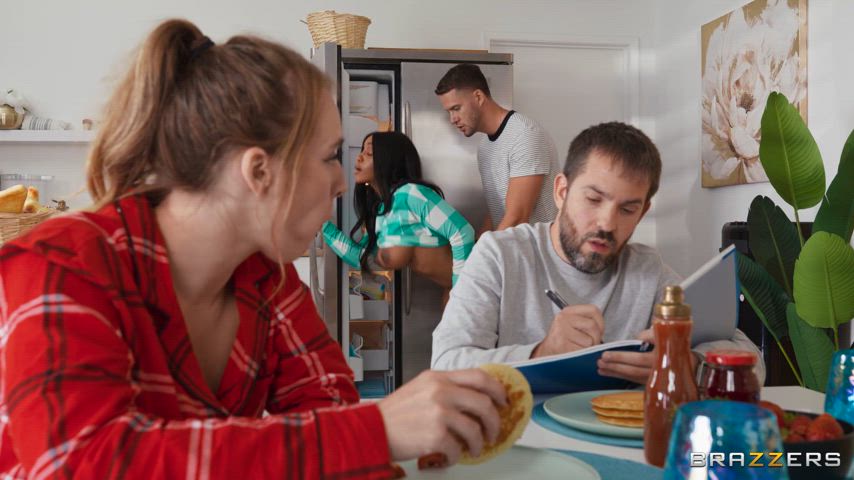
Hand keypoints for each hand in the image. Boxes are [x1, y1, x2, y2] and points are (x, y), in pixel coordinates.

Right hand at [377, 369, 506, 463]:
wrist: (370, 429)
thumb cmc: (394, 414)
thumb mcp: (420, 389)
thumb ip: (445, 389)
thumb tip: (473, 400)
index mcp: (437, 377)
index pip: (479, 377)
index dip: (497, 390)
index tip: (503, 402)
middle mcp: (440, 391)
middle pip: (484, 403)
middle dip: (494, 421)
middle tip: (493, 432)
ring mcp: (439, 412)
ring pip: (475, 429)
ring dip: (479, 443)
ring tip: (474, 449)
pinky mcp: (435, 435)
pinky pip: (458, 448)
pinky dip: (457, 456)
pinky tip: (450, 456)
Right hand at [531, 304, 604, 357]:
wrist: (547, 353)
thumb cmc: (563, 340)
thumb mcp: (573, 325)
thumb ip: (587, 322)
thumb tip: (601, 330)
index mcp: (568, 311)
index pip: (593, 310)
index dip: (601, 322)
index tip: (599, 331)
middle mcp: (563, 318)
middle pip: (592, 326)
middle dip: (596, 338)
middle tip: (591, 344)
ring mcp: (561, 331)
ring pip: (589, 340)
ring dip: (588, 348)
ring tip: (580, 348)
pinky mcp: (561, 344)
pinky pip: (582, 351)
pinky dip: (582, 355)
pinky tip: (574, 353)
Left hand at [596, 328, 702, 383]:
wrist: (693, 366)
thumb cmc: (676, 346)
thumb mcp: (667, 335)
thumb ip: (653, 334)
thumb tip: (638, 338)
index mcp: (661, 358)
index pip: (637, 359)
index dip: (621, 357)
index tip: (606, 354)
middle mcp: (656, 371)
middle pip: (631, 370)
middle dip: (614, 366)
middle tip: (599, 362)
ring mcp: (653, 379)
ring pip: (631, 377)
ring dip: (614, 373)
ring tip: (600, 369)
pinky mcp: (651, 383)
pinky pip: (633, 380)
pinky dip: (620, 377)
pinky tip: (609, 374)